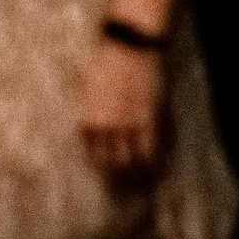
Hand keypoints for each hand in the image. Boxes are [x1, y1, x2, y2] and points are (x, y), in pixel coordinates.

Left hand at [75, 35, 166, 182]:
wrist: (128, 40)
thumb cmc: (102, 55)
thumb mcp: (81, 82)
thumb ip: (81, 107)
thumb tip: (81, 126)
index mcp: (86, 118)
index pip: (91, 155)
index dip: (98, 170)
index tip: (103, 181)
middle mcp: (105, 126)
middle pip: (110, 163)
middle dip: (115, 183)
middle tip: (120, 197)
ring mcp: (128, 123)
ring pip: (131, 160)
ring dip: (135, 179)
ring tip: (139, 194)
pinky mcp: (149, 116)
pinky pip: (152, 147)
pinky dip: (155, 163)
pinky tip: (158, 173)